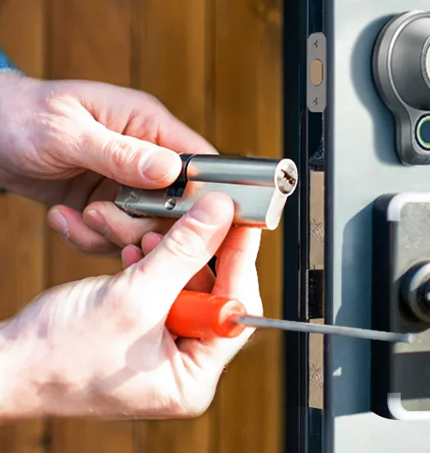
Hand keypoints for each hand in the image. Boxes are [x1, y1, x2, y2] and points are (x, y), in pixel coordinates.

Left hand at [0, 73, 215, 253]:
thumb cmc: (22, 115)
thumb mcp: (68, 133)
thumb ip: (120, 153)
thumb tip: (170, 170)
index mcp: (147, 124)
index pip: (198, 161)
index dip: (201, 194)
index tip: (184, 222)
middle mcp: (145, 156)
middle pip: (175, 205)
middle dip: (141, 223)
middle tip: (101, 216)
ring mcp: (127, 184)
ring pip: (146, 228)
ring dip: (110, 233)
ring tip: (78, 216)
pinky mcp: (107, 205)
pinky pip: (115, 236)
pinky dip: (90, 237)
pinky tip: (64, 218)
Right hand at [0, 192, 262, 418]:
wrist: (9, 363)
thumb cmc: (58, 355)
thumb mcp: (134, 296)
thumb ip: (183, 251)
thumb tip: (220, 215)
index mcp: (192, 378)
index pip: (236, 311)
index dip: (241, 262)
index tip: (242, 223)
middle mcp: (184, 366)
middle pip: (214, 295)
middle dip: (197, 254)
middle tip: (199, 218)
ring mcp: (165, 348)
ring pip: (186, 285)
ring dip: (170, 255)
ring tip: (150, 235)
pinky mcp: (146, 330)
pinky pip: (163, 289)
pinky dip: (153, 265)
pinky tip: (136, 252)